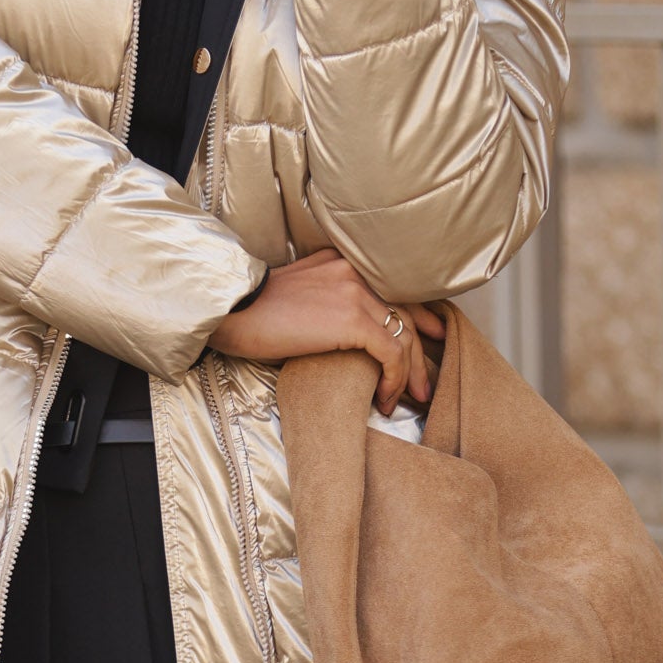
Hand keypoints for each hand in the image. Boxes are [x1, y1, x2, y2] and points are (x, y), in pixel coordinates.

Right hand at [208, 248, 445, 416]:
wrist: (230, 310)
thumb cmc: (250, 310)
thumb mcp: (296, 291)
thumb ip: (326, 300)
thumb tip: (344, 332)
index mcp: (341, 262)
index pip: (392, 287)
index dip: (418, 314)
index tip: (432, 335)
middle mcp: (354, 270)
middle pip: (404, 310)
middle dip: (421, 349)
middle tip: (424, 381)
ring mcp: (356, 292)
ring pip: (404, 334)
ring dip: (410, 372)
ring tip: (408, 398)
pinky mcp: (353, 319)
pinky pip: (391, 353)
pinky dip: (394, 379)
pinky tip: (385, 400)